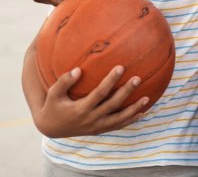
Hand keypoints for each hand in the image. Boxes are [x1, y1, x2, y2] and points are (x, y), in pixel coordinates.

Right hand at [32, 65, 148, 137]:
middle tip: (138, 78)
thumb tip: (78, 70)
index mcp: (81, 109)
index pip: (100, 93)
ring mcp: (96, 126)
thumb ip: (64, 81)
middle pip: (113, 105)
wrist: (51, 128)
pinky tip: (142, 113)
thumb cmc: (53, 105)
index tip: (120, 67)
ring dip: (134, 109)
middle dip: (126, 92)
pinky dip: (130, 120)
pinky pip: (117, 126)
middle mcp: (91, 119)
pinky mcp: (99, 130)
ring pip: (119, 119)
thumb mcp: (53, 93)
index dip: (111, 80)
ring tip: (147, 99)